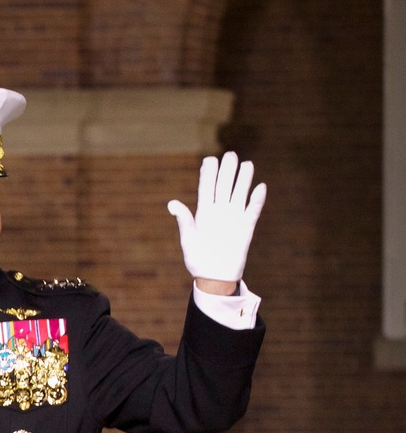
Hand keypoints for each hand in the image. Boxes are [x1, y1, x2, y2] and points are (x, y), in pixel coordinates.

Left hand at [168, 152, 264, 287]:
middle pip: (224, 187)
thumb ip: (184, 221)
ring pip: (240, 193)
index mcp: (203, 213)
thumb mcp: (188, 240)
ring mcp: (234, 217)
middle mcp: (220, 212)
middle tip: (230, 154)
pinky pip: (253, 210)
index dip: (208, 174)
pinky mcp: (247, 227)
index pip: (206, 189)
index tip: (209, 160)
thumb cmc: (197, 260)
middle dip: (227, 171)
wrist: (215, 277)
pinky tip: (260, 187)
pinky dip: (257, 199)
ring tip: (246, 164)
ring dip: (244, 179)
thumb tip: (172, 203)